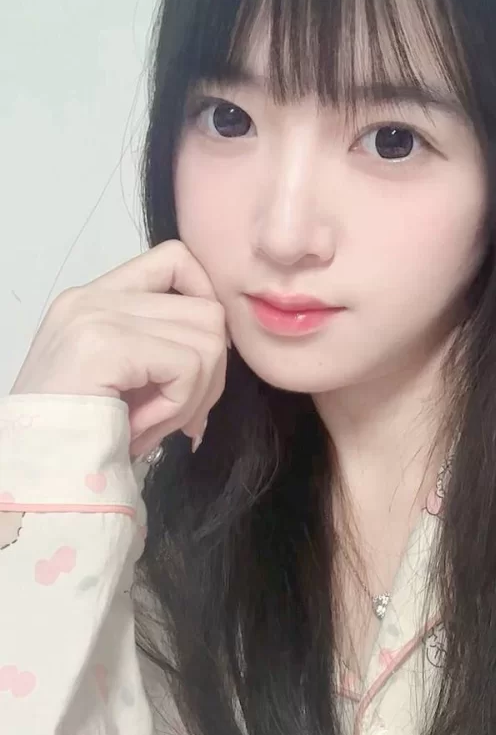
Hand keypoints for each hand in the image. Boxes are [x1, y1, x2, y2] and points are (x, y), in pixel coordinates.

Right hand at [11, 240, 227, 459]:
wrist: (34, 474)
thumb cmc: (82, 437)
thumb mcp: (126, 380)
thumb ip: (163, 348)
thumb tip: (222, 348)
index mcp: (94, 298)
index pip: (176, 260)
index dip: (207, 303)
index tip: (199, 360)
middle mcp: (92, 296)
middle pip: (206, 309)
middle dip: (212, 372)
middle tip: (184, 415)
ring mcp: (96, 315)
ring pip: (208, 340)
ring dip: (195, 396)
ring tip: (158, 425)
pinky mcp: (106, 344)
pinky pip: (188, 366)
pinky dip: (179, 406)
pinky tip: (143, 427)